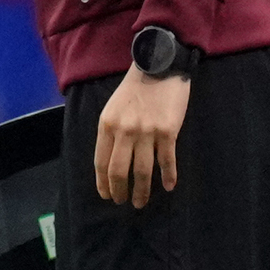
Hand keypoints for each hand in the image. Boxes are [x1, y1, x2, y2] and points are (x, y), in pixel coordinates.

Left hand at [93, 69, 189, 208]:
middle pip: (119, 171)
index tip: (107, 195)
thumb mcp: (113, 108)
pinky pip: (167, 161)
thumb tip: (111, 162)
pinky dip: (168, 176)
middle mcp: (124, 131)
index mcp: (107, 125)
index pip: (101, 162)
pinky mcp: (168, 132)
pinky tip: (169, 186)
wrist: (159, 66)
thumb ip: (111, 133)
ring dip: (142, 191)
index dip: (103, 183)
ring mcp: (146, 132)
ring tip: (141, 202)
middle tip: (123, 202)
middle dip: (120, 191)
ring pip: (143, 171)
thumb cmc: (134, 89)